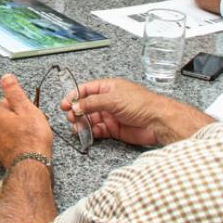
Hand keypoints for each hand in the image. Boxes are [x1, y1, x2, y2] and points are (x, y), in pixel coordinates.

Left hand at [0, 74, 52, 167]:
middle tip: (34, 123)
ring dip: (18, 129)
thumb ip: (14, 92)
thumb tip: (6, 77)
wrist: (31, 165)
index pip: (5, 102)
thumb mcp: (27, 109)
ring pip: (8, 129)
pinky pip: (9, 141)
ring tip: (33, 135)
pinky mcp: (1, 153)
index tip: (29, 110)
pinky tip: (28, 144)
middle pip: (6, 116)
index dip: (20, 105)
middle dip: (19, 118)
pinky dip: (17, 141)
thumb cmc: (32, 139)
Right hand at [61, 78, 210, 146]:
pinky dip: (92, 132)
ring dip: (82, 123)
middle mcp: (108, 100)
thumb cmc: (141, 104)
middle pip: (86, 105)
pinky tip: (88, 134)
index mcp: (108, 88)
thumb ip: (92, 103)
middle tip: (71, 118)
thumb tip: (76, 105)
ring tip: (77, 128)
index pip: (86, 89)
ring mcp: (111, 115)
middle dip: (77, 111)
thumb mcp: (113, 99)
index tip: (65, 104)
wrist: (158, 122)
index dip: (74, 96)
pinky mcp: (114, 129)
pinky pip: (98, 130)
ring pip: (91, 119)